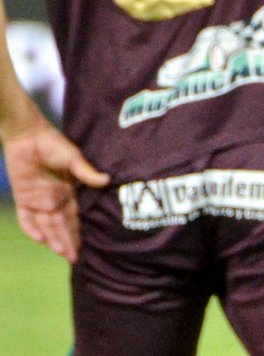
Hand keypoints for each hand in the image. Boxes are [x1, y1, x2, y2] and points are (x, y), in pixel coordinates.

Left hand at [4, 119, 108, 262]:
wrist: (28, 137)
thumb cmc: (53, 145)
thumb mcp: (73, 157)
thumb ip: (86, 172)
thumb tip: (106, 180)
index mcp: (69, 192)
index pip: (75, 217)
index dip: (79, 233)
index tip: (85, 248)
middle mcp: (54, 200)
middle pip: (61, 226)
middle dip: (68, 242)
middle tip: (75, 259)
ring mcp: (38, 200)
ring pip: (46, 226)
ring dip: (53, 240)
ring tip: (62, 254)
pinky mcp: (23, 199)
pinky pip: (26, 219)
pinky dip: (32, 229)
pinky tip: (40, 240)